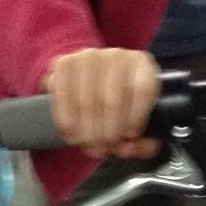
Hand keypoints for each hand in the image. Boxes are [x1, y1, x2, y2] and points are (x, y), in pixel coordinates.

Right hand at [45, 47, 160, 156]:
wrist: (90, 78)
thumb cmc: (121, 103)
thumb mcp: (141, 122)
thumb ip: (143, 142)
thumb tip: (127, 149)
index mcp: (143, 65)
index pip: (142, 89)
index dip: (136, 118)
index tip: (129, 137)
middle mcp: (117, 56)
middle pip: (112, 100)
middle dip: (106, 134)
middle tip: (104, 149)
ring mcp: (89, 56)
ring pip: (86, 100)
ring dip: (86, 132)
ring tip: (88, 146)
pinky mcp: (65, 63)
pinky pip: (63, 95)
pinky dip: (66, 120)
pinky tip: (71, 135)